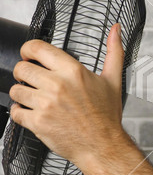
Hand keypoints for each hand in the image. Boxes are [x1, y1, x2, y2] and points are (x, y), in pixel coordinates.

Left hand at [9, 23, 125, 165]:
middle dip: (25, 73)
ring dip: (22, 93)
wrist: (103, 145)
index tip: (30, 56)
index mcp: (73, 71)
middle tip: (34, 80)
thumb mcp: (113, 79)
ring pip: (15, 90)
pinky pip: (15, 111)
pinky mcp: (37, 122)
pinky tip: (34, 113)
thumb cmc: (106, 115)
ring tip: (35, 98)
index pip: (37, 48)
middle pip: (21, 68)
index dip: (28, 50)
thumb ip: (113, 51)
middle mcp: (57, 85)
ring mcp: (45, 104)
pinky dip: (21, 112)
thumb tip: (115, 29)